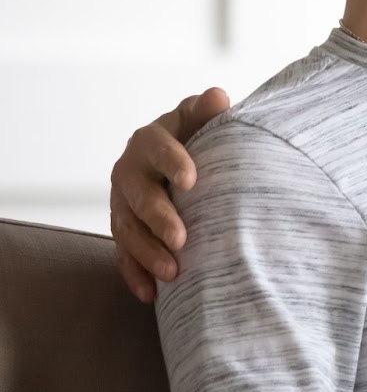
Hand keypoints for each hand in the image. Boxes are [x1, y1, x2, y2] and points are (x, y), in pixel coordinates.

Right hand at [109, 87, 230, 302]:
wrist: (181, 162)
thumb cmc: (198, 138)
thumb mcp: (202, 121)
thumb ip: (206, 112)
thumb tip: (218, 96)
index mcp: (150, 141)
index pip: (157, 148)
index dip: (172, 162)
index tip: (191, 180)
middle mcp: (129, 171)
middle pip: (139, 195)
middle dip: (159, 218)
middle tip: (182, 239)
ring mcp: (122, 203)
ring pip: (128, 229)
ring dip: (147, 252)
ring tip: (173, 273)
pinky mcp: (124, 229)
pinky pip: (124, 255)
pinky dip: (135, 275)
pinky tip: (151, 295)